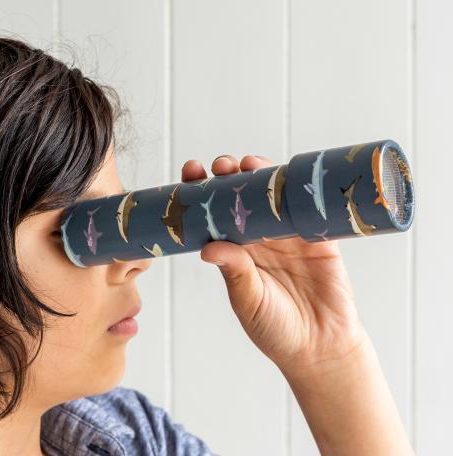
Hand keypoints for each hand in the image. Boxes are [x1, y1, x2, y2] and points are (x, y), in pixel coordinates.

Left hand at [181, 154, 365, 373]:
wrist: (321, 347)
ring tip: (249, 165)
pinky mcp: (317, 237)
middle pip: (241, 198)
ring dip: (261, 176)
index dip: (202, 195)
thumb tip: (207, 247)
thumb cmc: (277, 330)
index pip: (214, 216)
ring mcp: (288, 236)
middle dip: (229, 177)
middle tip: (222, 166)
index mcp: (237, 253)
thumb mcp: (249, 301)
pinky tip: (286, 176)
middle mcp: (259, 239)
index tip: (191, 174)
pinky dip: (298, 191)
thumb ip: (234, 272)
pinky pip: (307, 208)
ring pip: (272, 196)